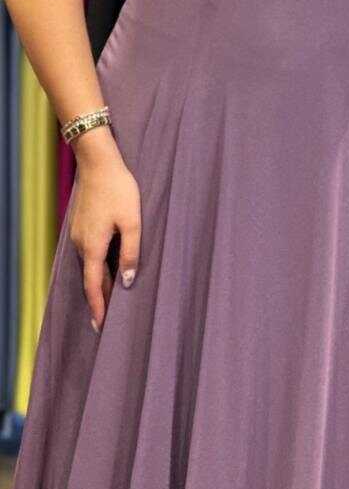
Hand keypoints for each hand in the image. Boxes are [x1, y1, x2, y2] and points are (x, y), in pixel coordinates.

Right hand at [68, 149, 141, 332]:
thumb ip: (130, 252)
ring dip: (98, 281)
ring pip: (89, 264)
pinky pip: (88, 252)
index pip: (93, 286)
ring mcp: (78, 233)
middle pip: (90, 278)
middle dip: (100, 298)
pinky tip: (105, 267)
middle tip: (109, 318)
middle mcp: (81, 243)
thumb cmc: (118, 189)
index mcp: (92, 246)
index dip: (98, 307)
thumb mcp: (132, 221)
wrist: (97, 162)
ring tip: (110, 297)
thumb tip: (128, 281)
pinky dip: (96, 265)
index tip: (101, 327)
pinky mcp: (80, 223)